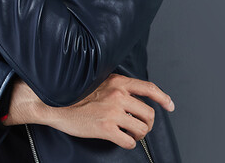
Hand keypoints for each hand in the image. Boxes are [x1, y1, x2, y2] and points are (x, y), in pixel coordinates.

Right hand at [4, 74, 174, 149]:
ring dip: (137, 134)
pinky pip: (130, 141)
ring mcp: (113, 112)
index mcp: (117, 82)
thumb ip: (116, 87)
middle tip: (138, 127)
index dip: (163, 97)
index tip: (169, 105)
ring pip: (142, 129)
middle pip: (149, 113)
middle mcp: (118, 95)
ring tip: (127, 133)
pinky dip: (127, 143)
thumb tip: (132, 97)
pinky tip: (118, 139)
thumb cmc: (74, 95)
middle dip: (146, 123)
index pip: (148, 87)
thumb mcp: (97, 82)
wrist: (55, 104)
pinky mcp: (106, 128)